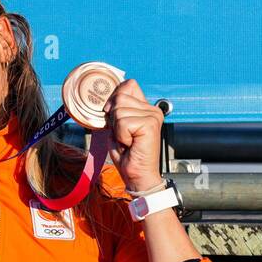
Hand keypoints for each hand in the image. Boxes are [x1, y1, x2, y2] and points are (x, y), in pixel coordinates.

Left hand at [102, 78, 163, 192]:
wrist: (137, 176)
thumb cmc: (127, 154)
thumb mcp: (117, 127)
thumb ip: (116, 110)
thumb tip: (109, 100)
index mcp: (145, 107)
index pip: (128, 85)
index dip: (114, 99)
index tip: (115, 118)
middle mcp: (152, 109)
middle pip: (120, 97)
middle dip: (114, 118)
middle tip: (123, 135)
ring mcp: (153, 116)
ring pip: (119, 110)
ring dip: (117, 129)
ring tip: (128, 141)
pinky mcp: (150, 125)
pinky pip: (123, 122)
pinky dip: (121, 136)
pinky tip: (130, 144)